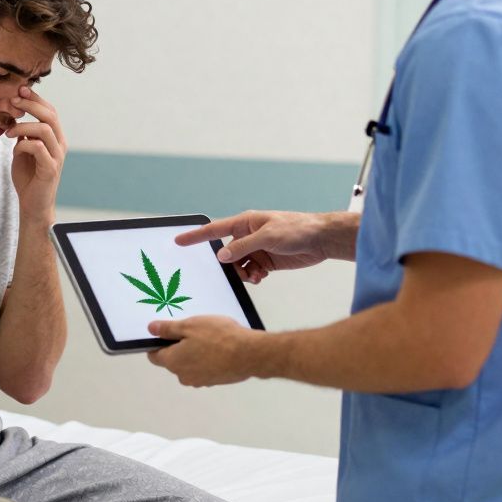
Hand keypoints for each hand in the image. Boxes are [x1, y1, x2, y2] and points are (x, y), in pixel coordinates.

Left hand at [1, 86, 64, 224]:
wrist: (33, 205)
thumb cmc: (28, 177)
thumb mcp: (23, 150)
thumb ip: (23, 134)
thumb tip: (14, 114)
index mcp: (55, 137)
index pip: (49, 110)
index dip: (35, 98)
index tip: (19, 89)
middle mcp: (59, 144)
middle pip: (49, 115)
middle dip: (30, 105)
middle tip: (12, 102)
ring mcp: (56, 156)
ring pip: (44, 129)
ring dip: (23, 125)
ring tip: (8, 131)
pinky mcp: (50, 169)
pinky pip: (37, 147)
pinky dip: (23, 144)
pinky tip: (15, 149)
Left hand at [146, 316, 261, 386]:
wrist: (249, 354)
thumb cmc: (218, 338)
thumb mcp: (189, 326)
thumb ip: (168, 329)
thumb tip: (151, 329)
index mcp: (173, 362)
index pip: (154, 356)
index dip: (157, 344)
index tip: (166, 333)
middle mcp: (184, 376)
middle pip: (174, 360)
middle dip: (179, 347)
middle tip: (193, 331)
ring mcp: (200, 381)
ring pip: (190, 365)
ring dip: (195, 353)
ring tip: (209, 338)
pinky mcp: (215, 381)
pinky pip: (205, 368)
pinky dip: (208, 359)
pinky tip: (220, 347)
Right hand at [175, 211, 343, 283]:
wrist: (321, 240)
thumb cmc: (298, 228)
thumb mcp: (268, 237)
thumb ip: (244, 247)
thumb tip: (222, 256)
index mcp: (245, 223)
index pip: (214, 230)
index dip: (196, 236)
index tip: (179, 240)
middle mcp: (248, 236)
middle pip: (226, 254)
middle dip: (228, 266)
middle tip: (235, 273)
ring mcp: (256, 249)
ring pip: (237, 266)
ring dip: (243, 274)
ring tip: (256, 275)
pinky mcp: (266, 261)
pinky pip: (250, 272)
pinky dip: (253, 277)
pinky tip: (261, 277)